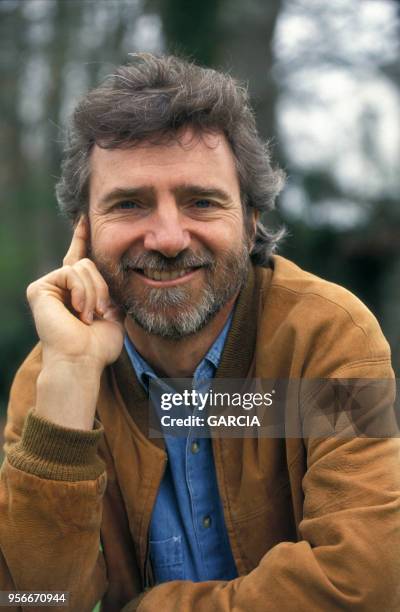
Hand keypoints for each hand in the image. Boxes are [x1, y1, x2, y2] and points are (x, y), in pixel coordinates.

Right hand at [27, 217, 124, 428]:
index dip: (81, 237)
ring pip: (83, 266)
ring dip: (94, 293)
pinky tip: (79, 312)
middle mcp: (60, 286)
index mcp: (76, 291)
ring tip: (88, 317)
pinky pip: (71, 272)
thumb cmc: (98, 346)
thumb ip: (113, 294)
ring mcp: (48, 286)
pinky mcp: (40, 288)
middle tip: (100, 313)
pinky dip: (82, 292)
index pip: (79, 258)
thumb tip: (125, 274)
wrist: (82, 360)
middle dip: (102, 287)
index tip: (85, 218)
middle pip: (89, 262)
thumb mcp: (114, 316)